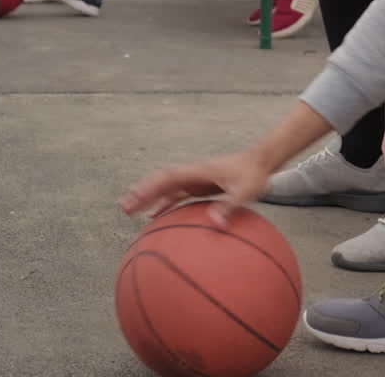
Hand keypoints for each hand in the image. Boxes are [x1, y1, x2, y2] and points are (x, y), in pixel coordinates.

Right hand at [119, 150, 274, 225]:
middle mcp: (192, 174)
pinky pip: (177, 195)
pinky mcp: (200, 186)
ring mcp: (195, 179)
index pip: (168, 178)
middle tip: (123, 207)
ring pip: (166, 188)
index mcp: (198, 172)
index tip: (135, 198)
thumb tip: (217, 223)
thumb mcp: (246, 191)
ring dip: (149, 198)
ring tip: (130, 211)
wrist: (261, 161)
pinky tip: (155, 217)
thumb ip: (231, 206)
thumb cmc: (254, 174)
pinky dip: (164, 204)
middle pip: (161, 182)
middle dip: (142, 193)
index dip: (150, 187)